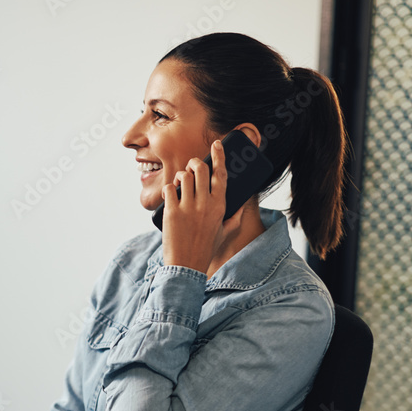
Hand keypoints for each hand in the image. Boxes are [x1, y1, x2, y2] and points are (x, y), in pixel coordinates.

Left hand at [161, 139, 243, 273]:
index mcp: (220, 206)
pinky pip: (170, 188)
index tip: (216, 144)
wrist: (186, 266)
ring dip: (180, 175)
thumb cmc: (206, 249)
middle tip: (190, 168)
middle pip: (200, 168)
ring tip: (180, 184)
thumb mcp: (226, 233)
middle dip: (194, 163)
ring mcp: (189, 207)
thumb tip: (242, 205)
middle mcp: (206, 204)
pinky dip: (169, 188)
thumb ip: (235, 217)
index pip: (221, 174)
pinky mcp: (172, 212)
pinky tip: (170, 195)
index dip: (219, 156)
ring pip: (184, 176)